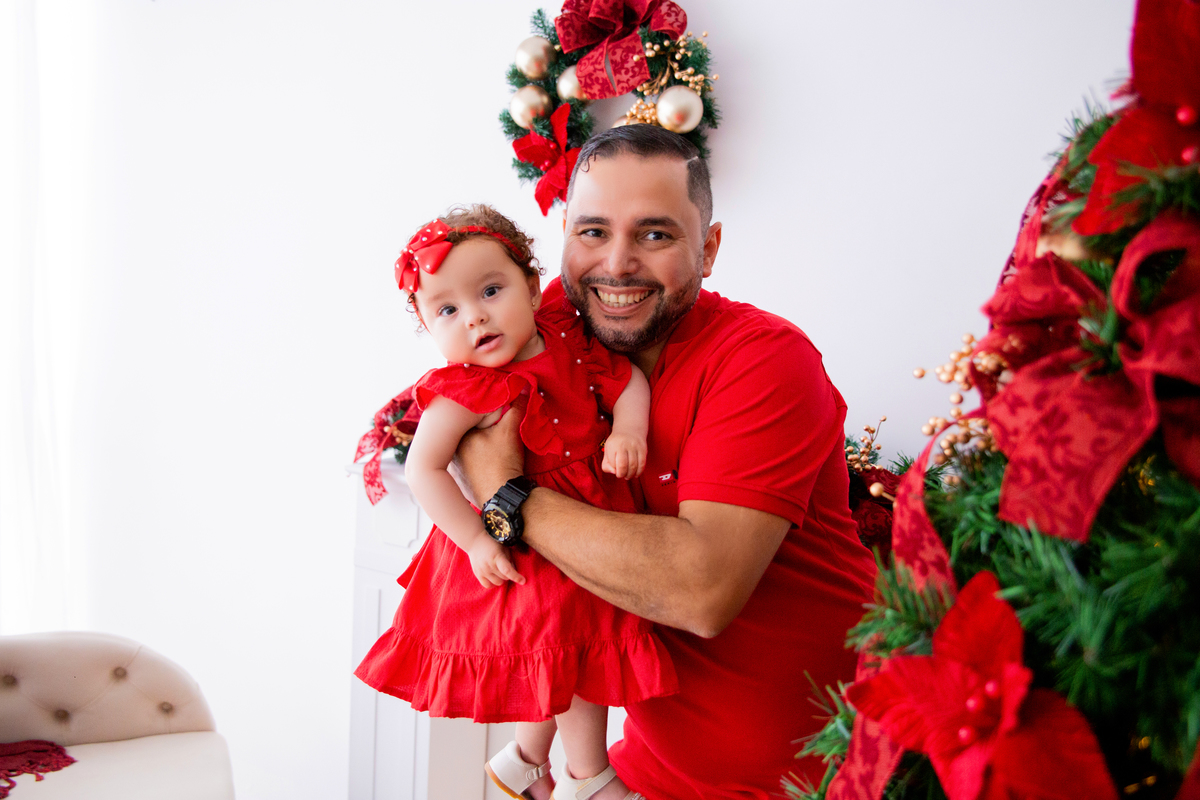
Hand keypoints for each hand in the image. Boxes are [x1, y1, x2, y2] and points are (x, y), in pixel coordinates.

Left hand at [451, 392, 526, 506]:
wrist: (503, 499)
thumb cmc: (502, 464)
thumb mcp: (510, 431)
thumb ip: (516, 408)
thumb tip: (524, 389)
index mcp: (455, 437)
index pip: (469, 419)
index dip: (486, 416)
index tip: (497, 418)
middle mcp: (449, 454)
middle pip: (468, 435)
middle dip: (482, 432)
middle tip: (497, 434)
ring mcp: (454, 471)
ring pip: (468, 451)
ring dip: (480, 448)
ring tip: (497, 451)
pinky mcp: (462, 485)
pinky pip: (470, 466)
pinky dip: (479, 464)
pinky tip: (491, 466)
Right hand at [466, 537, 525, 587]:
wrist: (475, 540)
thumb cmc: (493, 543)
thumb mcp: (504, 548)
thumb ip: (509, 560)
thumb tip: (514, 572)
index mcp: (497, 557)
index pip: (507, 571)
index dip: (516, 577)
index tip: (523, 581)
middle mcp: (489, 565)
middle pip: (504, 578)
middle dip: (508, 574)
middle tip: (506, 566)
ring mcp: (482, 571)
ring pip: (498, 583)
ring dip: (501, 579)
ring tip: (500, 571)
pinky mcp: (477, 574)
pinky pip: (488, 585)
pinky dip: (493, 583)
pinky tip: (494, 576)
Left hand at [602, 433, 646, 478]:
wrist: (629, 429)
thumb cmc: (616, 444)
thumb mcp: (607, 451)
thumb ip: (606, 465)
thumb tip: (614, 473)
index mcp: (612, 445)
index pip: (612, 464)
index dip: (614, 470)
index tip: (615, 470)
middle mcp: (623, 445)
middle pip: (623, 466)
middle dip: (622, 475)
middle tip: (622, 476)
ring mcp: (634, 446)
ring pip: (633, 466)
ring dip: (630, 475)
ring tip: (628, 476)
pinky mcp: (643, 449)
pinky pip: (642, 464)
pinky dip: (639, 472)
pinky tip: (636, 474)